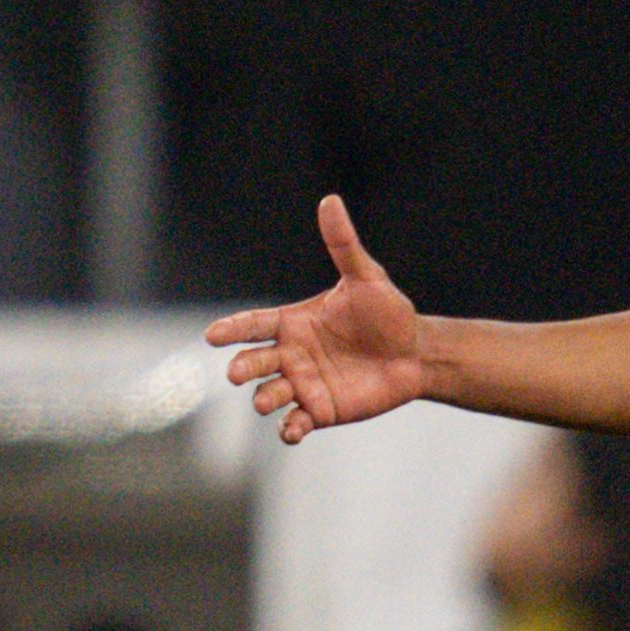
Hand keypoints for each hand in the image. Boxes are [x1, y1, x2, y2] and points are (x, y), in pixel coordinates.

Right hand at [206, 196, 426, 443]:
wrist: (417, 353)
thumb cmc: (389, 313)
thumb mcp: (366, 277)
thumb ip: (343, 245)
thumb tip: (330, 201)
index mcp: (294, 322)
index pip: (253, 324)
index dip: (231, 329)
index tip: (213, 335)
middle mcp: (292, 353)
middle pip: (254, 361)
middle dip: (243, 367)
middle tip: (237, 372)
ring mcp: (304, 383)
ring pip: (270, 393)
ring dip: (263, 399)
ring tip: (265, 402)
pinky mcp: (321, 410)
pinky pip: (296, 423)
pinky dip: (289, 429)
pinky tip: (291, 430)